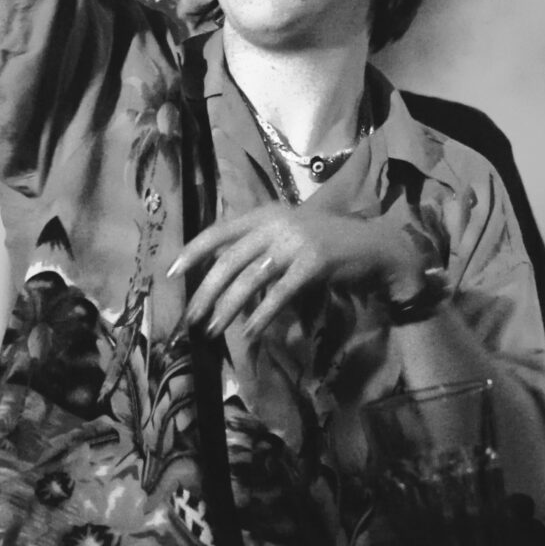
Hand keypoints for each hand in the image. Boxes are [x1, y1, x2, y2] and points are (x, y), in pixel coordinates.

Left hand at [171, 204, 423, 344]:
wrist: (373, 245)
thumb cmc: (326, 243)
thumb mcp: (287, 234)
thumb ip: (256, 246)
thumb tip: (218, 270)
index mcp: (265, 213)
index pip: (217, 230)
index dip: (192, 251)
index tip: (170, 273)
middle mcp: (276, 223)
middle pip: (228, 260)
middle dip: (206, 292)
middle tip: (191, 318)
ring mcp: (294, 242)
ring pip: (249, 280)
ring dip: (228, 309)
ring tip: (213, 330)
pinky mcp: (313, 263)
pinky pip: (278, 294)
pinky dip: (262, 316)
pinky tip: (250, 332)